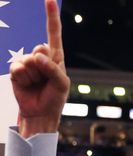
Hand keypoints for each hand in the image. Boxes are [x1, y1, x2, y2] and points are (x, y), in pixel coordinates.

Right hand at [10, 0, 69, 136]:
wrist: (40, 112)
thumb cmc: (54, 98)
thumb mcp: (61, 84)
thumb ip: (52, 69)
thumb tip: (37, 55)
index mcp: (55, 57)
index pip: (53, 33)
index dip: (51, 16)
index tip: (49, 0)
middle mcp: (41, 56)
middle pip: (39, 49)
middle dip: (43, 67)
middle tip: (45, 80)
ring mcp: (28, 62)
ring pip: (28, 60)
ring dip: (34, 76)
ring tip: (37, 84)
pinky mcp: (16, 70)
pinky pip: (18, 68)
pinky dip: (23, 79)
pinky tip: (27, 85)